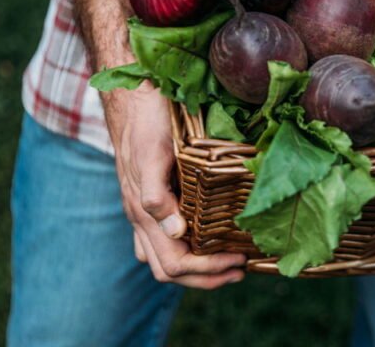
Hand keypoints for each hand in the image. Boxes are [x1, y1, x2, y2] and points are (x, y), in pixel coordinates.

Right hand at [105, 83, 247, 287]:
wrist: (133, 97)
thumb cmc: (146, 124)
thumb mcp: (153, 156)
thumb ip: (157, 196)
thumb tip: (177, 233)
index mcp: (142, 214)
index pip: (173, 264)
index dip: (207, 270)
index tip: (239, 261)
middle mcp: (141, 219)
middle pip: (168, 270)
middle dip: (206, 278)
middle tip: (241, 269)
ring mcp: (143, 212)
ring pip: (164, 259)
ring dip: (199, 269)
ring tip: (231, 263)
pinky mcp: (151, 199)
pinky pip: (164, 238)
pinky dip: (190, 250)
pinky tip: (209, 240)